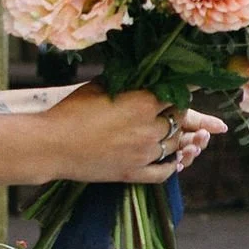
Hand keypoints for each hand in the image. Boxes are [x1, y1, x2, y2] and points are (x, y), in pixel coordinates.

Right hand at [53, 88, 226, 185]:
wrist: (50, 145)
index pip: (180, 93)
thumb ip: (130, 82)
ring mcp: (143, 154)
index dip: (189, 88)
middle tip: (193, 114)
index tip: (198, 83)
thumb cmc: (71, 111)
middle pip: (181, 120)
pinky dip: (173, 165)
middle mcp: (149, 129)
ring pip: (176, 144)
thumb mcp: (102, 86)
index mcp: (143, 103)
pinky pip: (164, 171)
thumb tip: (148, 74)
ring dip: (182, 138)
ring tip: (188, 135)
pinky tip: (176, 160)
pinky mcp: (133, 173)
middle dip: (185, 114)